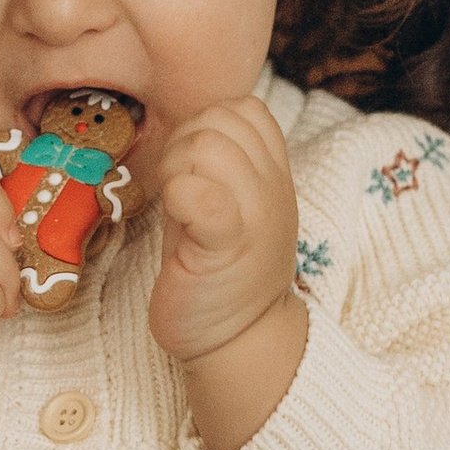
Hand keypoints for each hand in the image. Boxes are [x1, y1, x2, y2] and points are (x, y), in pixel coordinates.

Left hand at [148, 93, 305, 449]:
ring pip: (208, 144)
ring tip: (175, 203)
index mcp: (274, 175)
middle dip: (183, 142)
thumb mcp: (234, 203)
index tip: (191, 166)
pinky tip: (176, 215)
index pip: (246, 109)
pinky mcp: (223, 247)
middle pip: (221, 119)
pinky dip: (180, 194)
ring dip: (175, 165)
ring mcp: (252, 217)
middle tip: (176, 186)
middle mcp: (271, 189)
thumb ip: (221, 162)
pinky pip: (204, 196)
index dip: (208, 123)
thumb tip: (190, 127)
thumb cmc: (221, 269)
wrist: (238, 340)